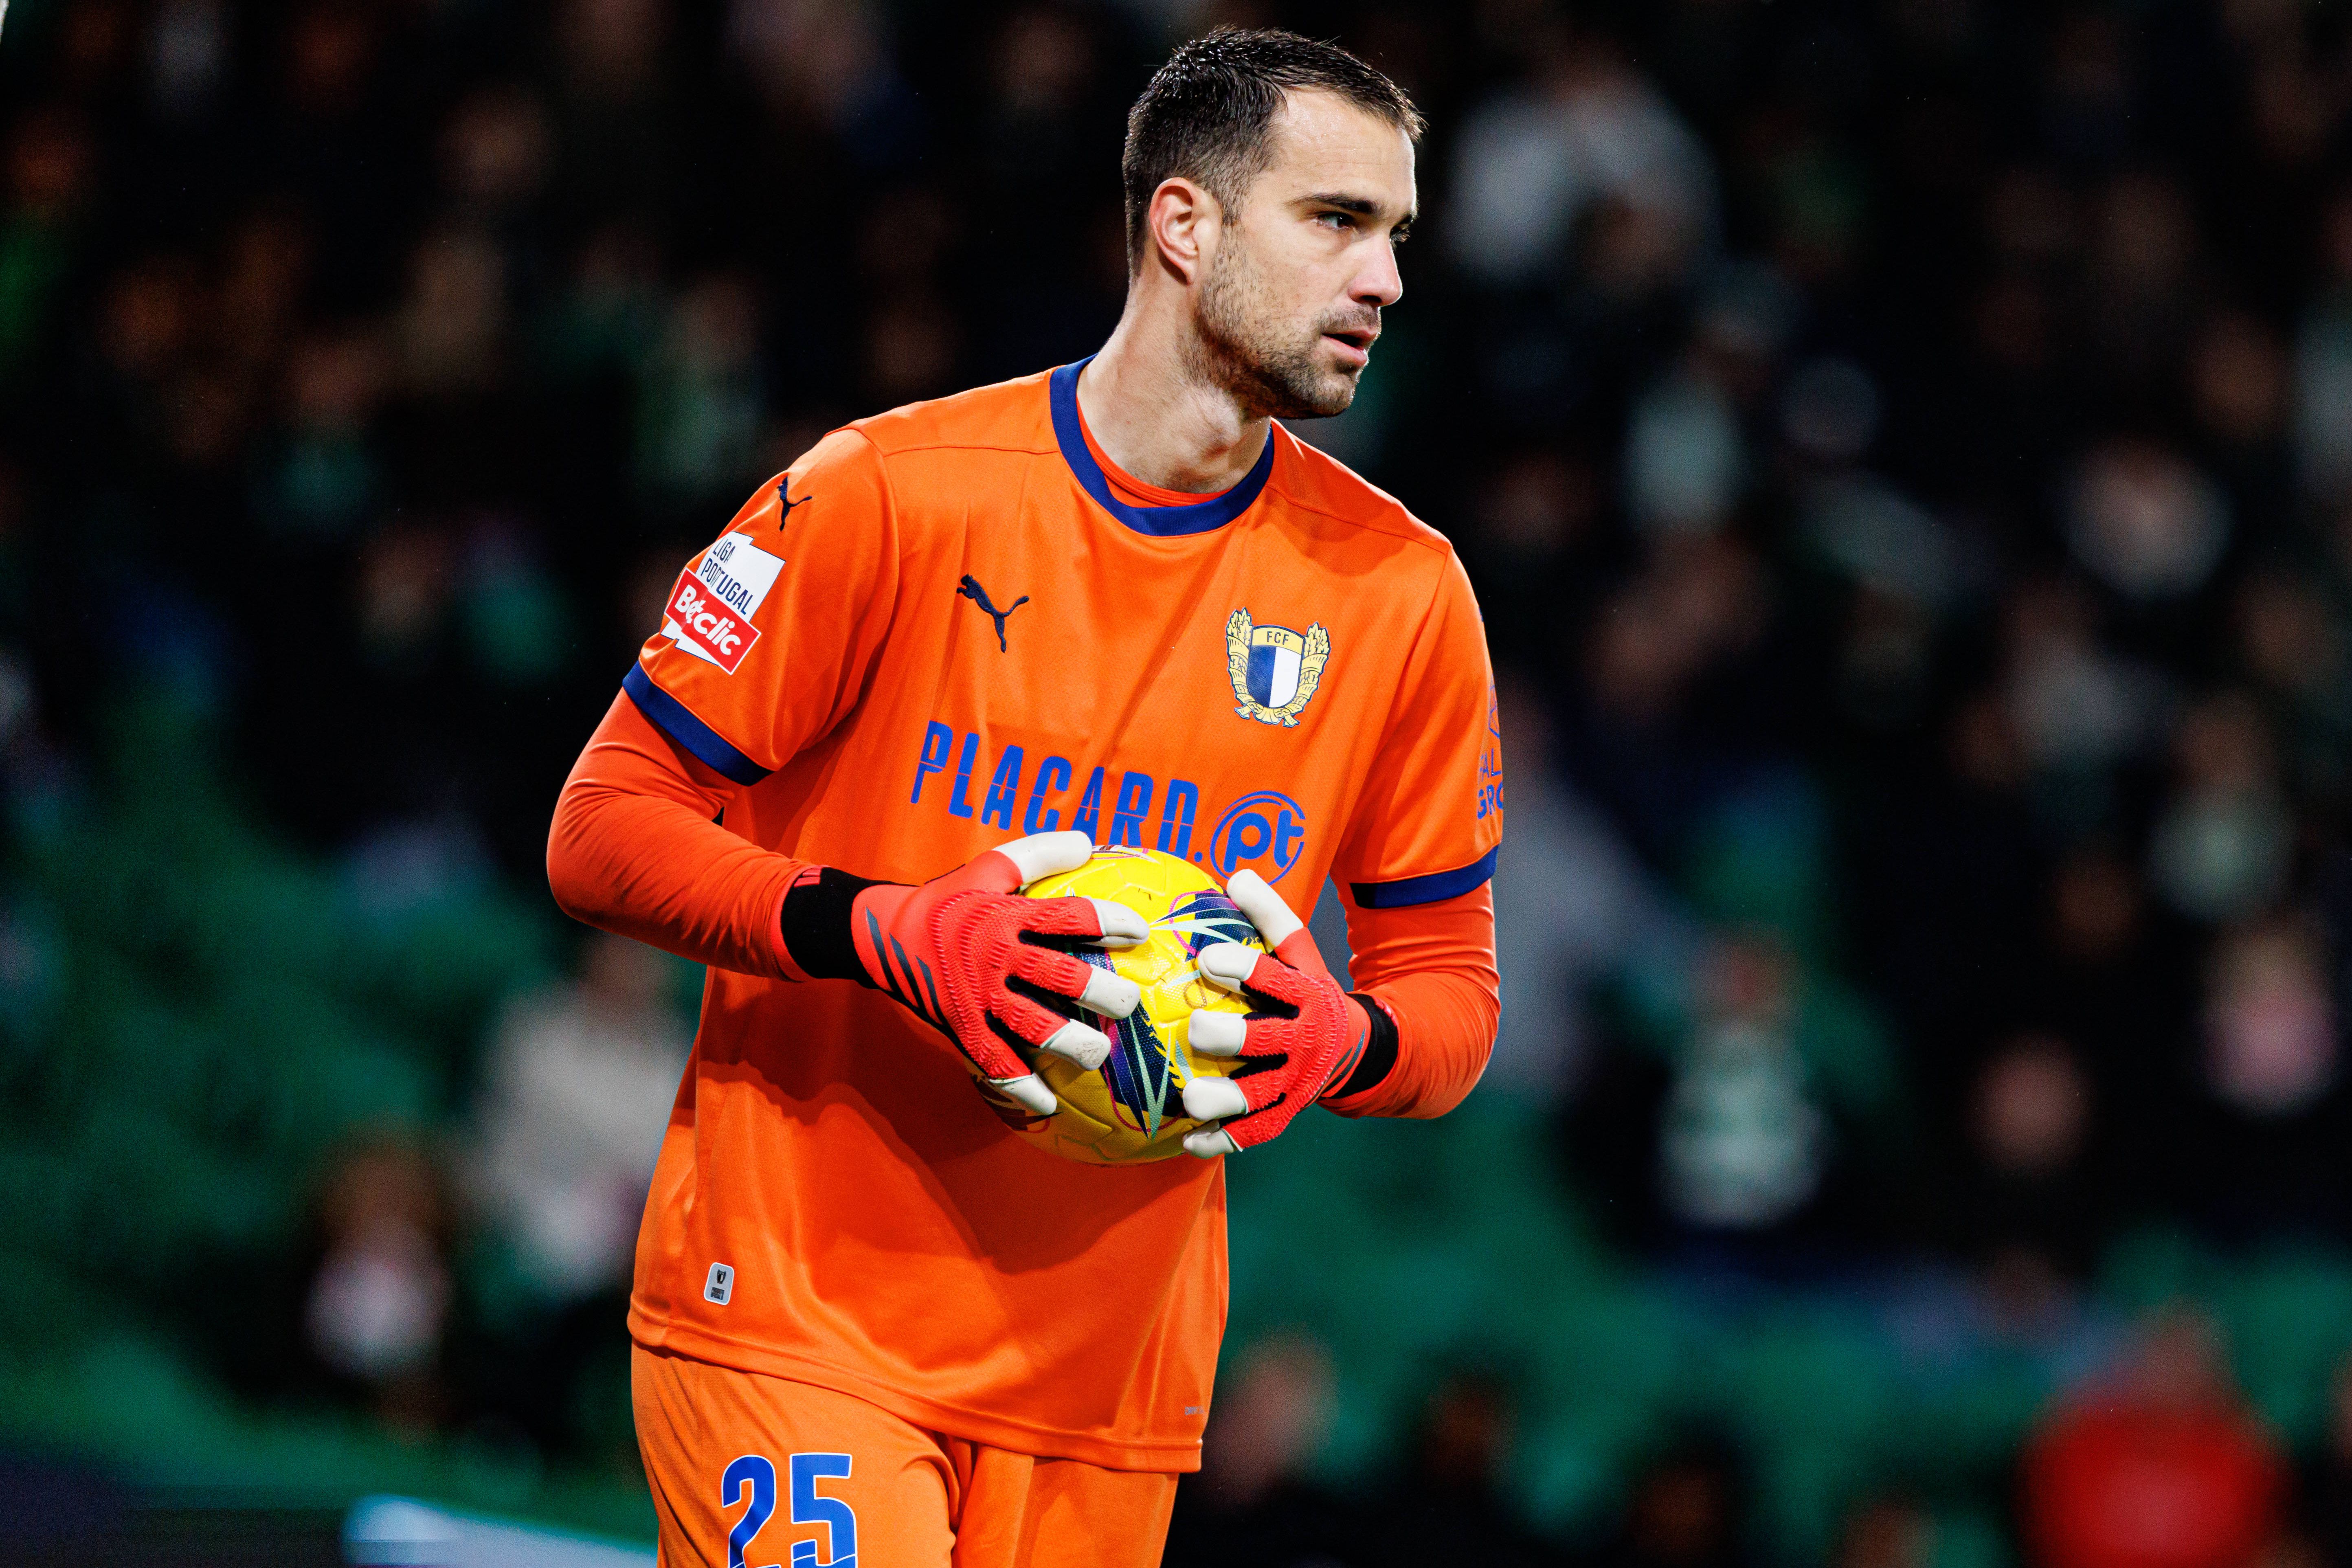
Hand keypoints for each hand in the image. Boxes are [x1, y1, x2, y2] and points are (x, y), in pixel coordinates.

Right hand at [850, 830, 1146, 1115]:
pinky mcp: (960, 1027)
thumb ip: (1036, 854)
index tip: (1140, 932)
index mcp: (1006, 915)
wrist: (880, 935)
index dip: (1109, 922)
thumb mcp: (987, 868)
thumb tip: (1086, 843)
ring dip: (1069, 1042)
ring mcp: (977, 997)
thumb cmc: (946, 900)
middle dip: (1100, 992)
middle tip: (1128, 1003)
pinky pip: (994, 1063)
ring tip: (1098, 1054)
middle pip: (1059, 976)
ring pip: (1032, 1025)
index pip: (1069, 917)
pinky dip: (1020, 1086)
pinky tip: (1049, 1103)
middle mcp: (995, 957)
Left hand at [1178, 870, 1369, 1156]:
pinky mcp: (1286, 1112)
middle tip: (1197, 1028)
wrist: (1350, 1047)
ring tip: (1189, 1097)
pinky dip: (1225, 1139)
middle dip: (1235, 1036)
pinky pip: (1255, 1131)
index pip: (1278, 981)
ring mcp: (1296, 1082)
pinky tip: (1189, 1142)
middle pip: (1270, 1040)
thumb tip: (1236, 875)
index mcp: (1309, 996)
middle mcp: (1305, 1041)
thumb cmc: (1305, 989)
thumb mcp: (1301, 953)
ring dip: (1226, 1099)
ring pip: (1261, 1095)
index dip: (1246, 968)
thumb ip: (1272, 918)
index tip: (1207, 957)